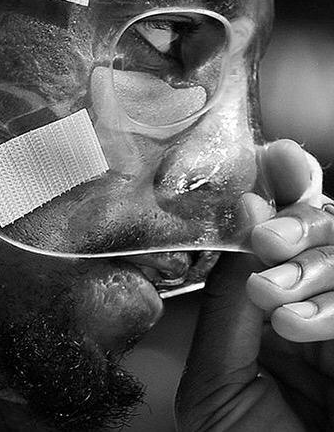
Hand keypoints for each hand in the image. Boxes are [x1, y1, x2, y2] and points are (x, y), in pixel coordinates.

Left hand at [176, 139, 333, 431]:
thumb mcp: (217, 384)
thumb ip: (228, 305)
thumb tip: (245, 221)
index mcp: (277, 304)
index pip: (289, 227)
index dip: (288, 184)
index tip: (273, 156)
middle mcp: (318, 303)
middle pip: (330, 226)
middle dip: (301, 220)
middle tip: (266, 238)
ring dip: (314, 264)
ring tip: (273, 299)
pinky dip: (331, 308)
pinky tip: (295, 327)